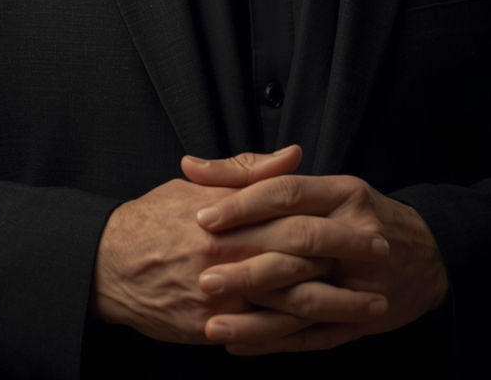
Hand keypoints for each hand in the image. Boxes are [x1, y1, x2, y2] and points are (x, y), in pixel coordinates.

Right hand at [91, 147, 386, 344]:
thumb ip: (249, 171)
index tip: (370, 223)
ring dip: (336, 308)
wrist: (107, 267)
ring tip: (374, 307)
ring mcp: (218, 300)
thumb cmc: (153, 219)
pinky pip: (263, 336)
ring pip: (288, 307)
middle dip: (345, 265)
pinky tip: (329, 332)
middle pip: (298, 263)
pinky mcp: (209, 329)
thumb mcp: (197, 184)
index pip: (291, 220)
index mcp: (226, 220)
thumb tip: (294, 155)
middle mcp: (225, 260)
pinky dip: (298, 335)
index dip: (334, 224)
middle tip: (384, 263)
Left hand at [191, 166, 448, 353]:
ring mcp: (363, 279)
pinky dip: (274, 343)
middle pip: (296, 244)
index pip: (288, 192)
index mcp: (343, 192)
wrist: (427, 255)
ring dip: (257, 317)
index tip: (203, 218)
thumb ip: (255, 175)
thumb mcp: (321, 186)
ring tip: (212, 325)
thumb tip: (192, 167)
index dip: (245, 204)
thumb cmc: (360, 215)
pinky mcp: (361, 318)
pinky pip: (314, 335)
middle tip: (202, 276)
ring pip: (304, 299)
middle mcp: (356, 231)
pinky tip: (239, 345)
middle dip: (247, 263)